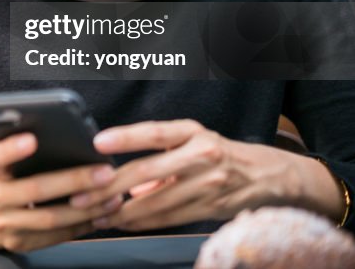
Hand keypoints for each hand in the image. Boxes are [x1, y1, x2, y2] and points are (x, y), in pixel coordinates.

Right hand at [0, 133, 123, 253]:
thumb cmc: (8, 179)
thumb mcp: (7, 160)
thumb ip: (25, 148)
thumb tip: (69, 135)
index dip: (11, 149)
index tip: (32, 139)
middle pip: (35, 189)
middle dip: (74, 180)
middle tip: (105, 172)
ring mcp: (5, 223)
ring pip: (51, 218)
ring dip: (87, 207)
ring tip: (112, 194)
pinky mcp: (21, 242)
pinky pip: (57, 235)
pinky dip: (83, 224)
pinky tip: (101, 212)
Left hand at [88, 119, 344, 231]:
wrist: (272, 175)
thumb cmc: (222, 153)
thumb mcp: (192, 143)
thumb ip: (158, 158)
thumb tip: (122, 177)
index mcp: (192, 132)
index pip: (154, 132)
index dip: (125, 137)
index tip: (97, 142)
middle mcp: (202, 154)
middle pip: (147, 171)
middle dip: (108, 186)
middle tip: (81, 194)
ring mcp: (208, 183)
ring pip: (155, 201)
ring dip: (120, 211)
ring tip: (94, 214)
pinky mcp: (210, 208)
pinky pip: (168, 218)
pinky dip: (142, 221)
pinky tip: (121, 222)